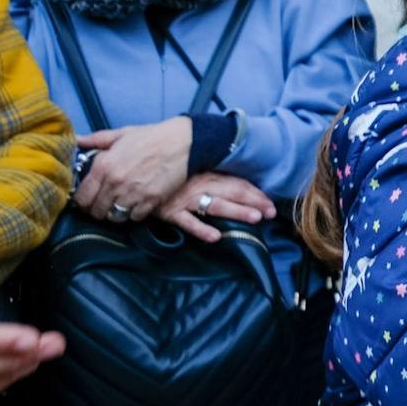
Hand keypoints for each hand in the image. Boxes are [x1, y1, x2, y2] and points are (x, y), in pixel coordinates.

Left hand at [75, 117, 192, 221]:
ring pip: (114, 217)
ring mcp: (133, 193)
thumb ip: (97, 140)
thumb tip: (77, 139)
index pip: (82, 198)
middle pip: (97, 211)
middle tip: (105, 203)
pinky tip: (137, 203)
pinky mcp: (151, 201)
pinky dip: (134, 213)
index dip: (82, 202)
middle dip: (98, 209)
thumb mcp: (122, 134)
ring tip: (121, 204)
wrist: (184, 142)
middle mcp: (115, 182)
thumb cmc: (153, 137)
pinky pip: (135, 217)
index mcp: (104, 166)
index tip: (87, 200)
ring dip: (116, 213)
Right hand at [157, 172, 276, 242]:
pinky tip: (216, 237)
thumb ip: (208, 173)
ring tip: (255, 218)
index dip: (255, 193)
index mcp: (206, 173)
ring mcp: (185, 199)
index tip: (270, 202)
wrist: (134, 175)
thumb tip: (229, 182)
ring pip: (216, 205)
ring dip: (237, 212)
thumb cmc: (165, 171)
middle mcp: (199, 184)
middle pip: (233, 192)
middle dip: (254, 202)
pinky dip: (201, 229)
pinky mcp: (170, 212)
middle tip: (272, 212)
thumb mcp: (188, 168)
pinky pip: (188, 222)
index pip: (237, 182)